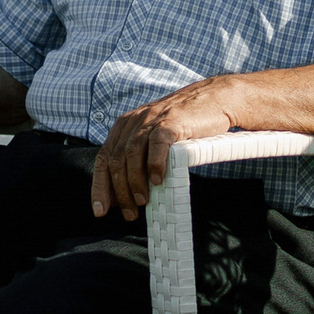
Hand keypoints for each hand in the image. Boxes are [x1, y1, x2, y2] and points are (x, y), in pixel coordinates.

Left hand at [91, 78, 237, 219]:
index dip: (99, 187)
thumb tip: (126, 194)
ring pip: (132, 155)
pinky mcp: (170, 122)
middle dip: (120, 191)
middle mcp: (133, 122)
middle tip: (130, 213)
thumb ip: (138, 159)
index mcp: (124, 127)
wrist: (213, 100)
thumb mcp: (153, 137)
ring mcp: (151, 120)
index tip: (100, 210)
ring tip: (142, 201)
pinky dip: (154, 164)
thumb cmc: (184, 125)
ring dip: (135, 182)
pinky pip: (157, 144)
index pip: (103, 159)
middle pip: (116, 160)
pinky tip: (158, 181)